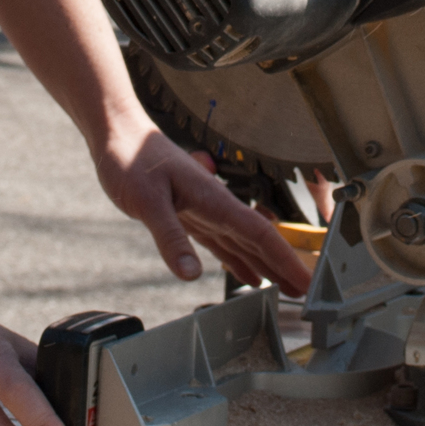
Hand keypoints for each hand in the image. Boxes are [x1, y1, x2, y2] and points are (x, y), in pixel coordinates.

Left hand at [95, 119, 313, 293]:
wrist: (118, 133)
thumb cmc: (131, 159)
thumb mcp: (147, 201)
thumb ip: (171, 238)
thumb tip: (191, 276)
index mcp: (213, 198)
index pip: (259, 233)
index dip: (285, 258)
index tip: (305, 279)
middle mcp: (214, 205)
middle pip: (258, 240)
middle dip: (283, 266)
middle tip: (306, 292)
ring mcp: (203, 209)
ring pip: (242, 243)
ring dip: (265, 265)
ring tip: (285, 288)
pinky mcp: (187, 214)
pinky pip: (221, 242)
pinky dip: (237, 260)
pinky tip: (247, 275)